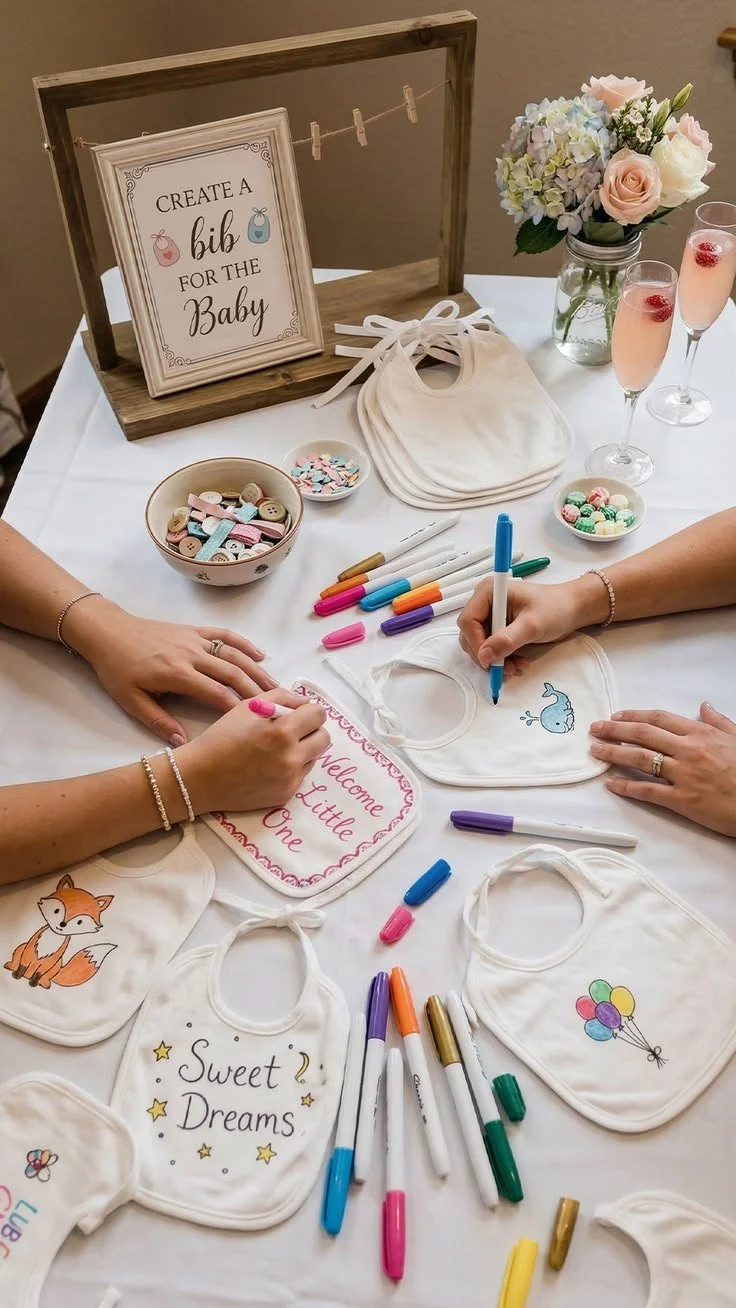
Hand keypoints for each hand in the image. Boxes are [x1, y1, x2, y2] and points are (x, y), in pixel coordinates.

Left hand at [64, 597, 277, 745]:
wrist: (107, 633)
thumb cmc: (117, 670)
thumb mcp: (131, 701)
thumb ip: (159, 722)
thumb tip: (183, 744)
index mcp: (177, 674)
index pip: (216, 693)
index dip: (238, 708)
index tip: (258, 723)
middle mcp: (192, 654)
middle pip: (233, 673)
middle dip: (258, 691)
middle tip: (279, 708)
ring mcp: (195, 639)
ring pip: (234, 655)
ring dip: (257, 670)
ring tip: (277, 687)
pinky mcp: (194, 630)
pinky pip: (225, 635)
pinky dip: (245, 644)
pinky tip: (261, 655)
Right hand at [178, 689, 329, 814]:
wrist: (199, 777)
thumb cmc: (221, 737)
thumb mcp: (248, 707)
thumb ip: (281, 699)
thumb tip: (304, 703)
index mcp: (282, 732)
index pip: (318, 715)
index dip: (308, 711)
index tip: (298, 714)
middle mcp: (290, 758)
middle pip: (323, 737)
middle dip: (310, 730)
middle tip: (292, 730)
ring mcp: (290, 779)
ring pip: (314, 757)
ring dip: (302, 749)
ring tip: (278, 748)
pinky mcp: (285, 795)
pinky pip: (301, 775)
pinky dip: (292, 767)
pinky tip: (270, 765)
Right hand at [457, 575, 607, 672]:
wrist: (572, 609)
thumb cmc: (555, 609)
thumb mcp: (532, 625)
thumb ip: (507, 640)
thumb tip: (484, 656)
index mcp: (488, 592)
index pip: (468, 621)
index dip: (475, 643)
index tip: (490, 661)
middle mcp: (484, 601)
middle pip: (470, 634)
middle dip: (487, 654)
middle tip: (505, 668)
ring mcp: (491, 614)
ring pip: (480, 644)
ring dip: (495, 659)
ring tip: (516, 667)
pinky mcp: (498, 625)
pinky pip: (491, 646)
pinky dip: (501, 658)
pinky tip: (518, 662)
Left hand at [589, 703, 735, 837]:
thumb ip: (718, 722)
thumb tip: (704, 705)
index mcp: (700, 733)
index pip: (658, 719)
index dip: (633, 716)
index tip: (616, 716)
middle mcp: (688, 750)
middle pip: (643, 735)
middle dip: (615, 730)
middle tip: (595, 728)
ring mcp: (683, 775)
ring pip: (640, 760)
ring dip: (613, 753)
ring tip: (595, 751)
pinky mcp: (682, 799)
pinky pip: (648, 791)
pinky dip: (626, 787)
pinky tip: (611, 784)